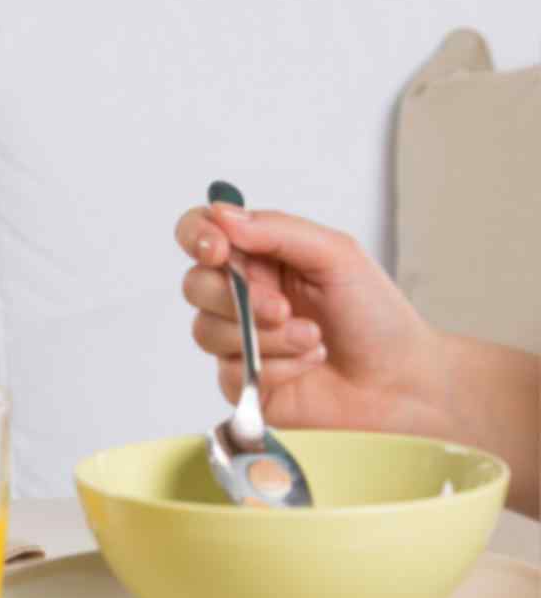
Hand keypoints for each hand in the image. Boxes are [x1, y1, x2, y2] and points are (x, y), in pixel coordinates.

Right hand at [173, 203, 449, 437]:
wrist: (402, 381)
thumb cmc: (377, 316)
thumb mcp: (336, 255)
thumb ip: (277, 230)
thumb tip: (222, 215)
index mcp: (260, 257)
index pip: (201, 233)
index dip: (197, 236)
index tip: (217, 249)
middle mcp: (241, 295)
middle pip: (195, 284)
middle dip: (238, 298)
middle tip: (283, 308)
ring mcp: (238, 339)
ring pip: (207, 330)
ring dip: (264, 336)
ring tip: (313, 338)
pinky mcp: (242, 382)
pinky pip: (231, 370)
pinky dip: (276, 366)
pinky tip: (309, 362)